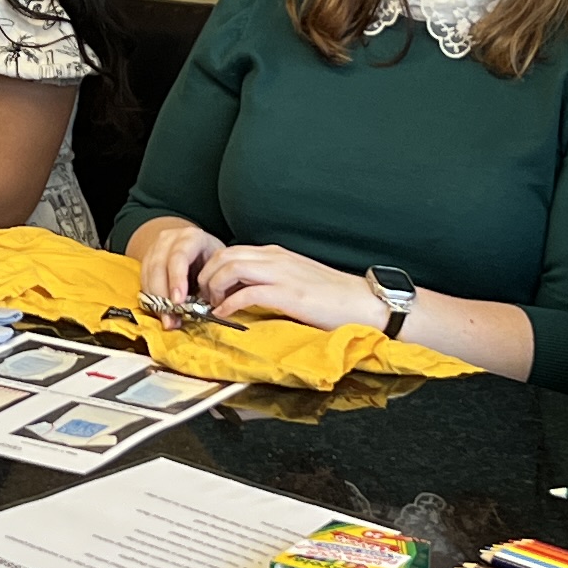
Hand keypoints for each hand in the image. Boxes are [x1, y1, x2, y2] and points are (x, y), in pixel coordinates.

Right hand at [128, 220, 224, 312]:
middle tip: (170, 317)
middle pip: (159, 266)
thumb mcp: (217, 265)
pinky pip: (143, 279)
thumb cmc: (210, 258)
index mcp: (192, 237)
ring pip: (148, 274)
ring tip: (166, 319)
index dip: (177, 279)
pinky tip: (160, 311)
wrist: (196, 246)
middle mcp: (170, 239)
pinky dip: (150, 297)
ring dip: (155, 300)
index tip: (178, 301)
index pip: (179, 256)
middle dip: (163, 295)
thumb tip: (204, 309)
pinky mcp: (146, 258)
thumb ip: (211, 283)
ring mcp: (155, 247)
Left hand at [193, 243, 379, 331]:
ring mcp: (281, 274)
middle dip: (206, 277)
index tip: (207, 290)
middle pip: (223, 256)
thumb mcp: (295, 278)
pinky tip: (225, 316)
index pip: (231, 251)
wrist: (363, 302)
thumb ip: (270, 278)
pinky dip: (229, 305)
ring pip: (230, 268)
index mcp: (276, 254)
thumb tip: (242, 291)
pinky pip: (246, 293)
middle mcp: (275, 259)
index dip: (212, 269)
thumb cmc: (331, 296)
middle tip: (204, 298)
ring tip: (213, 306)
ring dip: (214, 288)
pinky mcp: (288, 294)